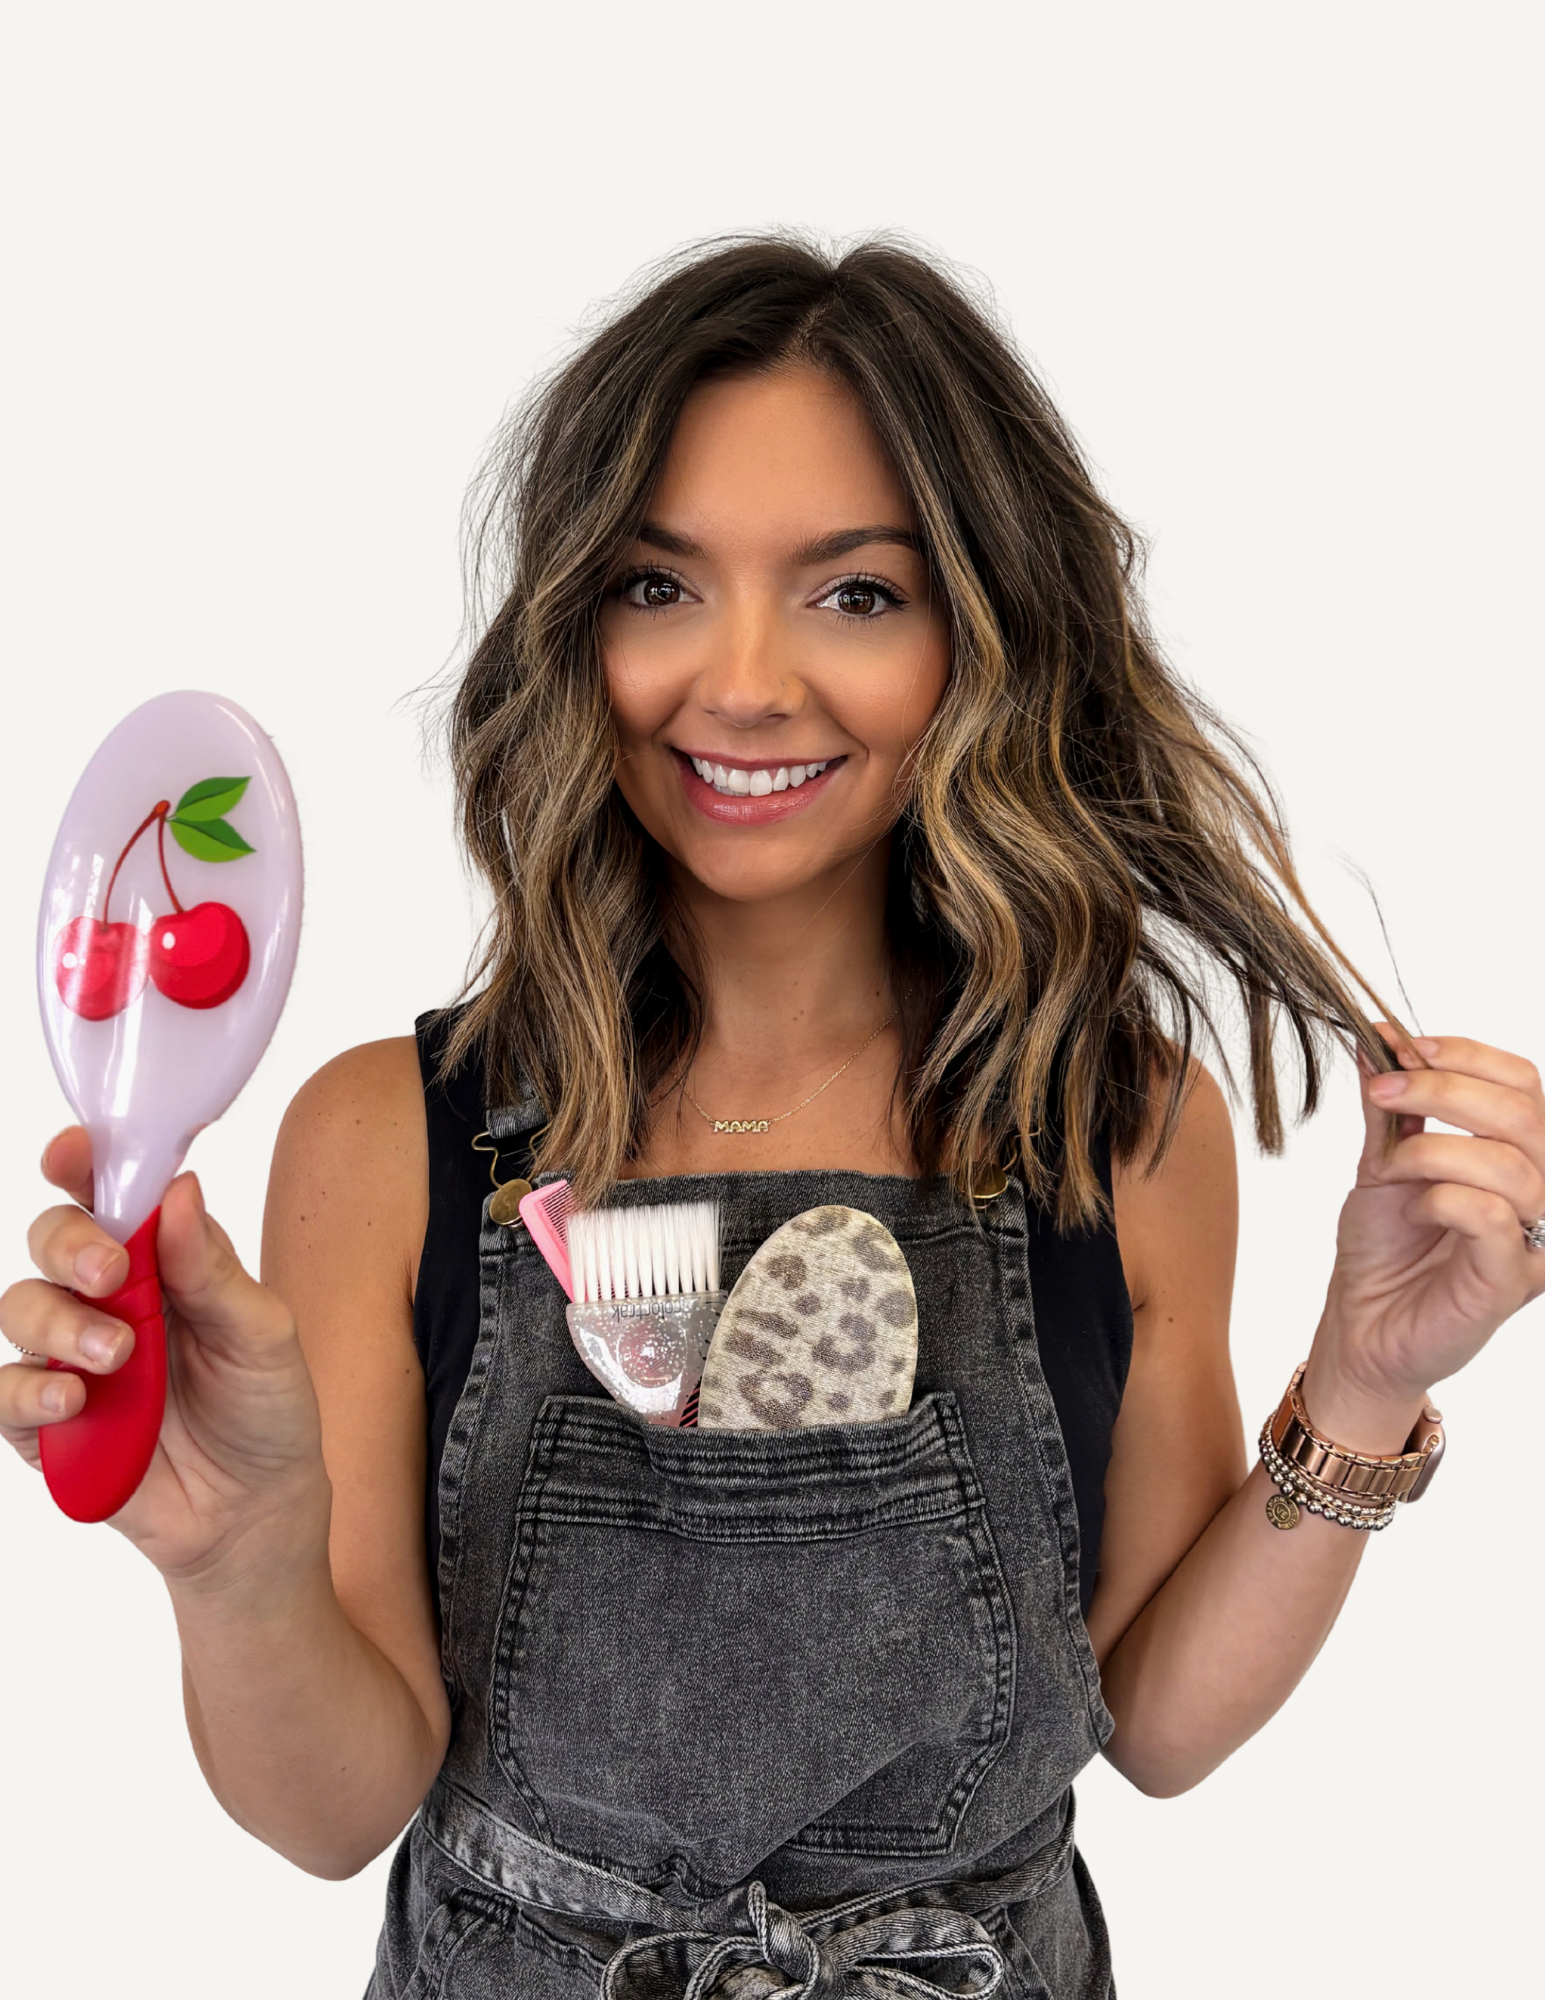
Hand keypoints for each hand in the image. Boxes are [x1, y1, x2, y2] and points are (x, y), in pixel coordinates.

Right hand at [0, 1128, 328, 1583]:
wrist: (258, 1512)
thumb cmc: (266, 1409)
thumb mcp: (263, 1334)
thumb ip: (214, 1270)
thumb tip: (180, 1189)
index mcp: (165, 1259)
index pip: (112, 1194)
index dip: (85, 1163)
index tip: (75, 1152)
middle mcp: (110, 1298)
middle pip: (52, 1239)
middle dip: (70, 1244)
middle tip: (108, 1272)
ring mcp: (72, 1357)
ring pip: (20, 1307)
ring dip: (58, 1320)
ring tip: (113, 1357)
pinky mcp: (49, 1423)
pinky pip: (4, 1394)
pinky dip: (27, 1391)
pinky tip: (70, 1400)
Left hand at [1302, 1029, 1544, 1450]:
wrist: (1360, 1323)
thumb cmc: (1383, 1247)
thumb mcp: (1382, 1159)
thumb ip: (1389, 1104)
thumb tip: (1380, 1035)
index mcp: (1518, 1153)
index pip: (1523, 1081)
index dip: (1466, 1055)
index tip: (1403, 1047)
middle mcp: (1540, 1191)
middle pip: (1525, 1113)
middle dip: (1442, 1089)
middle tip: (1382, 1091)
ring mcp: (1534, 1238)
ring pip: (1510, 1163)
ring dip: (1432, 1149)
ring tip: (1391, 1168)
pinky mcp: (1514, 1280)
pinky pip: (1493, 1216)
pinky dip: (1440, 1198)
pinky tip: (1412, 1209)